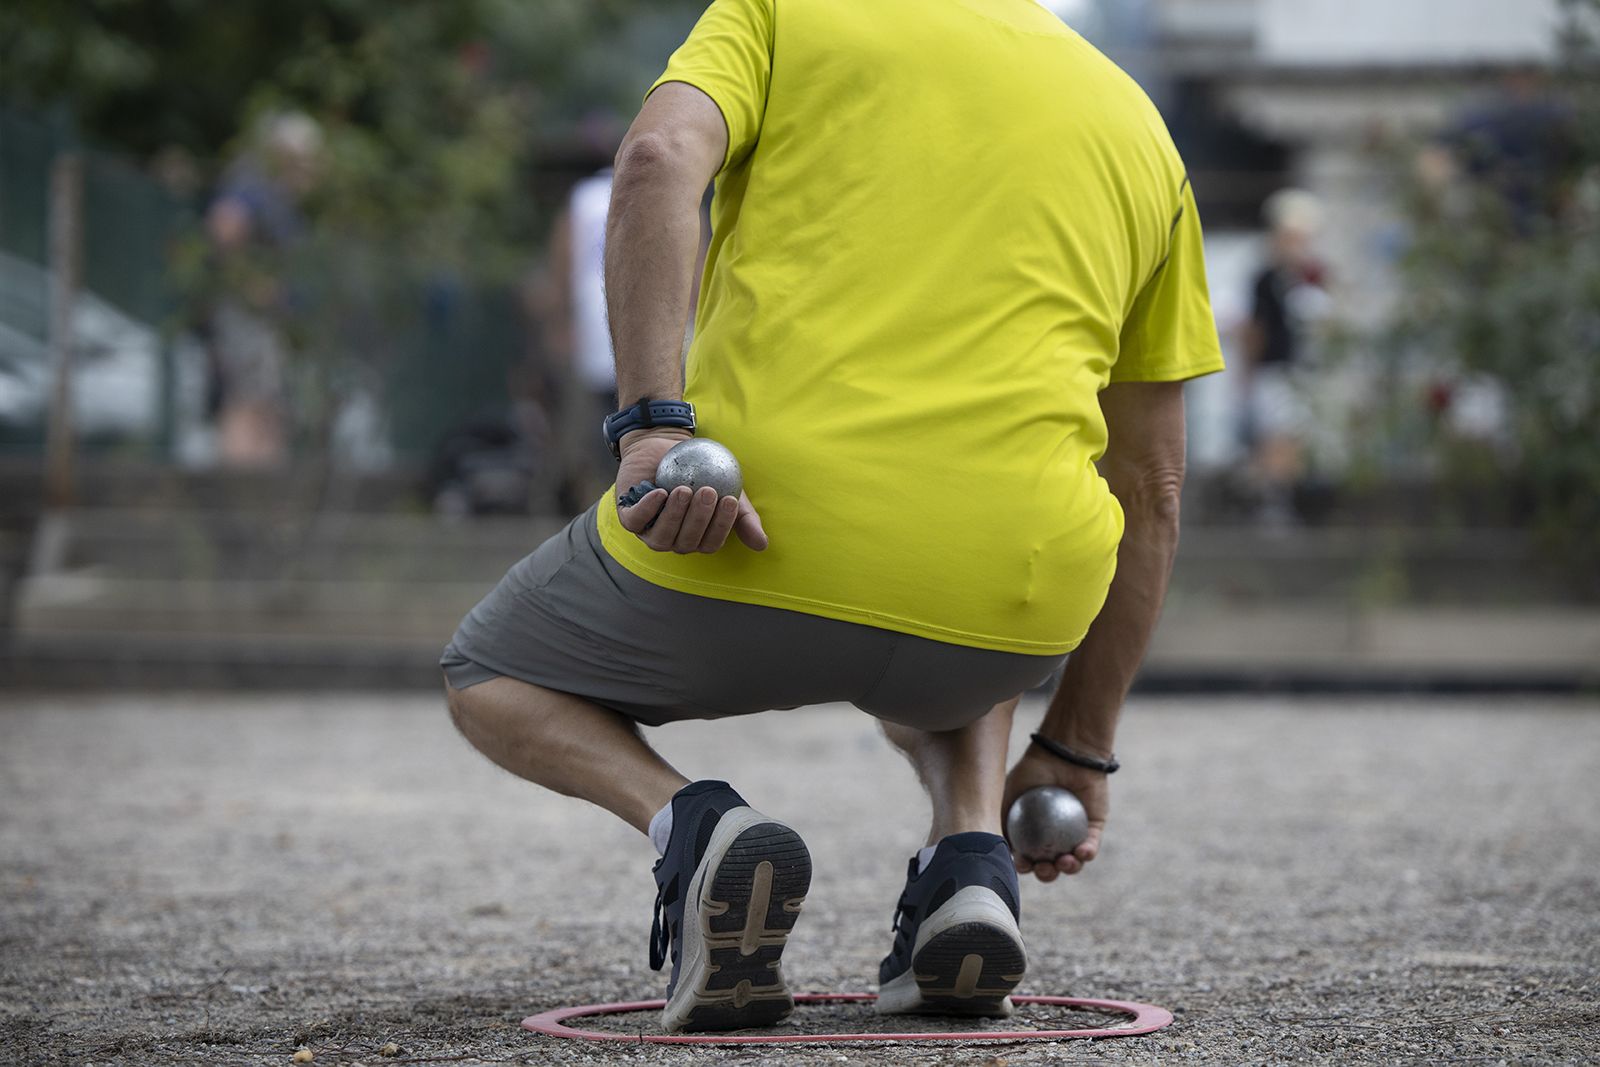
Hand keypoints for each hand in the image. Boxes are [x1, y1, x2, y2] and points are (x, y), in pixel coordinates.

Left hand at [615, 429, 767, 553]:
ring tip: (685, 490)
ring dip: (675, 516)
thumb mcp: (730, 491)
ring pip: (661, 539)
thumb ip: (745, 518)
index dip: (720, 525)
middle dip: (699, 519)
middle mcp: (674, 540)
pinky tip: (661, 493)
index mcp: (697, 539)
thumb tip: (762, 545)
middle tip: (708, 491)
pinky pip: (636, 522)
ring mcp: (650, 531)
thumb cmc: (702, 471)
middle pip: (687, 542)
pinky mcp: (629, 517)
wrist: (667, 444)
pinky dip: (648, 510)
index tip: (729, 499)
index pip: (710, 543)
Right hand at [1002, 746, 1108, 882]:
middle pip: (1049, 866)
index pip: (1027, 858)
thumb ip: (998, 818)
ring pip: (1072, 861)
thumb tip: (989, 845)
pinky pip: (1091, 845)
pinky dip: (1087, 852)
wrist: (1062, 751)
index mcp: (1031, 836)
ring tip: (1065, 862)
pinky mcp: (1094, 829)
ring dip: (1069, 868)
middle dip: (1047, 874)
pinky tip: (1082, 853)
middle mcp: (1052, 839)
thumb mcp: (1007, 793)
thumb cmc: (1032, 770)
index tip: (1022, 863)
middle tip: (1045, 867)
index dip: (1024, 867)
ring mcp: (1073, 836)